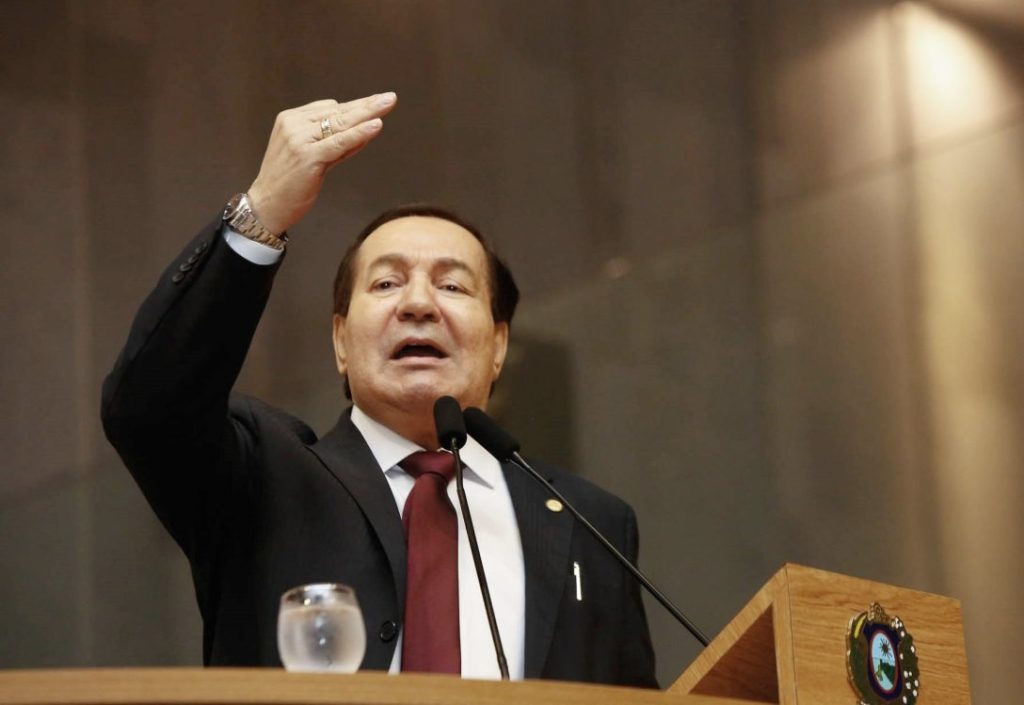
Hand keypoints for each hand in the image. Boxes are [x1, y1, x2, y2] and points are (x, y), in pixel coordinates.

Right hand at [246, 93, 396, 234]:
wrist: (266, 205)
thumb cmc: (289, 184)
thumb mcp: (310, 156)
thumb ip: (334, 143)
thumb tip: (364, 132)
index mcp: (291, 119)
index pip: (330, 109)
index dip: (356, 108)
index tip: (376, 103)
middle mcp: (294, 124)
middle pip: (337, 112)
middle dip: (366, 105)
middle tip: (389, 97)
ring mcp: (299, 139)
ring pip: (341, 124)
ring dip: (367, 113)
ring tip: (388, 103)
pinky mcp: (308, 156)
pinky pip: (339, 142)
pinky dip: (359, 133)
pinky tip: (376, 125)